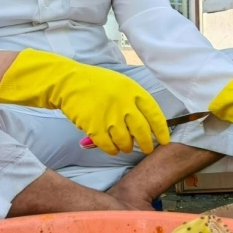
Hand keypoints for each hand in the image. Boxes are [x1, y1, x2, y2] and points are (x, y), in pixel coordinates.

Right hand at [0, 50, 170, 155]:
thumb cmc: (97, 84)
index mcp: (133, 91)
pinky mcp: (94, 127)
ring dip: (127, 147)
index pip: (154, 114)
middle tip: (147, 149)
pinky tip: (112, 147)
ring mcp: (109, 116)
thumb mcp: (121, 84)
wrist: (69, 82)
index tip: (164, 140)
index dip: (161, 130)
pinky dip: (112, 150)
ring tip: (125, 146)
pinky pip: (109, 146)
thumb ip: (135, 102)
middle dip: (147, 144)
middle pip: (142, 132)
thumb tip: (149, 125)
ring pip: (126, 142)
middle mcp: (124, 104)